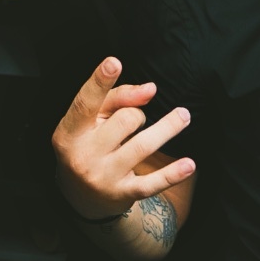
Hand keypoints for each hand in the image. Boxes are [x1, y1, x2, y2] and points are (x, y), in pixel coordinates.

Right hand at [52, 57, 194, 217]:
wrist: (80, 198)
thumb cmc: (88, 146)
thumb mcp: (91, 121)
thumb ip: (117, 99)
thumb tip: (150, 89)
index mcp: (70, 133)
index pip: (85, 103)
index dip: (99, 82)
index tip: (114, 62)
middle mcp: (83, 156)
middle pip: (124, 120)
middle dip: (136, 114)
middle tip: (133, 121)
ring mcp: (103, 177)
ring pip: (142, 145)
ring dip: (167, 128)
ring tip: (183, 116)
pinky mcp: (122, 194)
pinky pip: (151, 183)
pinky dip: (172, 173)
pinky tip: (189, 164)